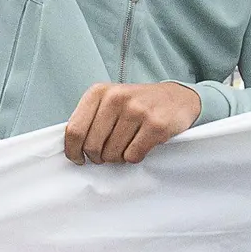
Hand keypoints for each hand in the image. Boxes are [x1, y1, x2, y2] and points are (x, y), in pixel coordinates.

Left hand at [62, 79, 201, 165]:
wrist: (177, 98)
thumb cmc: (137, 105)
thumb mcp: (109, 101)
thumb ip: (89, 119)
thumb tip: (72, 149)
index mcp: (98, 92)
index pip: (74, 130)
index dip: (73, 151)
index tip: (79, 159)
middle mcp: (116, 98)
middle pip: (92, 146)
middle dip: (99, 157)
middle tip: (108, 154)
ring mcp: (137, 110)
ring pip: (113, 154)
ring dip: (118, 157)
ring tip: (127, 145)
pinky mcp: (156, 125)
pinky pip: (133, 156)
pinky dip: (135, 157)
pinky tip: (142, 144)